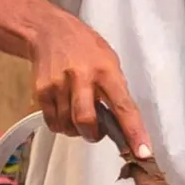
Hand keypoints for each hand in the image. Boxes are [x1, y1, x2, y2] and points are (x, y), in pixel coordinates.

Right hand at [30, 10, 151, 157]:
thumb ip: (116, 91)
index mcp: (106, 71)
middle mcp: (82, 77)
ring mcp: (59, 84)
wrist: (49, 30)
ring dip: (76, 130)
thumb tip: (125, 126)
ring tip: (78, 113)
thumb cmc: (85, 48)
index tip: (143, 153)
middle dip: (93, 135)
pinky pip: (53, 122)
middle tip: (96, 131)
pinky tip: (65, 109)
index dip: (134, 132)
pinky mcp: (42, 91)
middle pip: (86, 121)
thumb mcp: (110, 61)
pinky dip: (61, 124)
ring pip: (68, 126)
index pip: (124, 107)